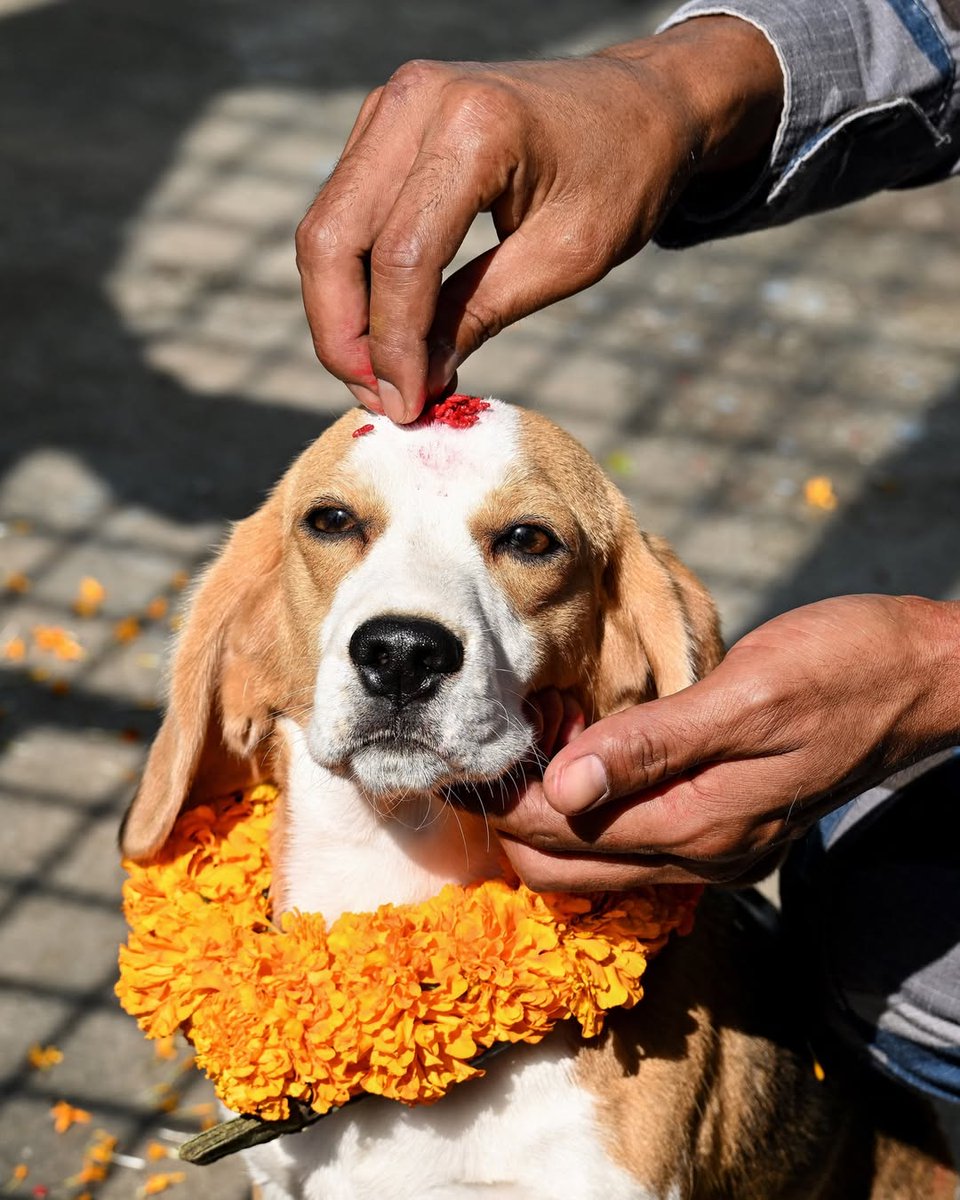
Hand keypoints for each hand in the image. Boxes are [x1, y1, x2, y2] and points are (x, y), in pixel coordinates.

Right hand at [296, 18, 781, 421]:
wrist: (637, 104)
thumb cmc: (621, 175)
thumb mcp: (565, 258)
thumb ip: (479, 314)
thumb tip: (414, 379)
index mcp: (476, 126)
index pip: (402, 256)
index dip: (393, 345)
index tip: (405, 406)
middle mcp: (417, 101)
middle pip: (334, 238)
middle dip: (344, 335)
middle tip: (378, 399)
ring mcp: (392, 104)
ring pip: (326, 229)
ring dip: (340, 314)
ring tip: (379, 377)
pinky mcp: (383, 122)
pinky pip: (343, 212)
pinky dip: (353, 280)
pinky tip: (384, 331)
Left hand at [492, 596, 959, 890]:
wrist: (916, 678)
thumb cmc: (840, 671)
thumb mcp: (744, 699)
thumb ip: (651, 747)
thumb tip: (563, 791)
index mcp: (700, 828)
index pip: (564, 839)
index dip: (509, 799)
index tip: (475, 747)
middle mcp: (699, 855)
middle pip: (565, 868)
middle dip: (517, 816)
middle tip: (497, 742)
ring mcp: (711, 847)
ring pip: (592, 857)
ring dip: (550, 812)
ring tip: (533, 736)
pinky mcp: (720, 824)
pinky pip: (628, 837)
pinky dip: (590, 805)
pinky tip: (580, 748)